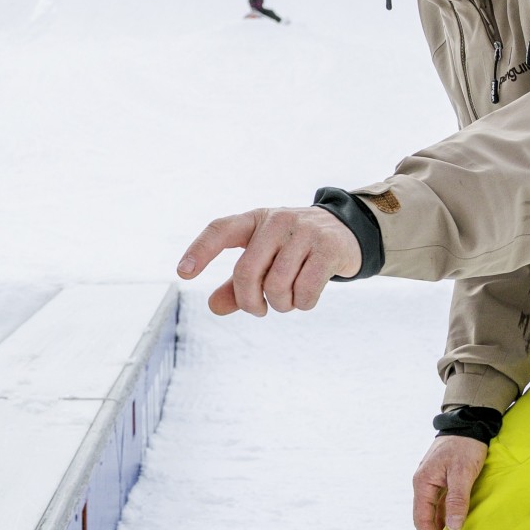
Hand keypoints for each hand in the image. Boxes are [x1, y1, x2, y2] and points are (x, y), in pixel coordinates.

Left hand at [174, 206, 362, 315]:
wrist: (346, 232)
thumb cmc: (293, 249)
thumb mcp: (264, 258)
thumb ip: (237, 284)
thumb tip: (213, 307)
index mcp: (254, 219)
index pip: (220, 229)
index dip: (200, 250)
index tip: (183, 273)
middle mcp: (277, 221)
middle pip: (246, 272)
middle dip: (249, 302)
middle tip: (259, 310)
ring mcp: (304, 232)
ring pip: (276, 286)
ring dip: (280, 305)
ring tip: (288, 300)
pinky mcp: (328, 249)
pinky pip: (305, 292)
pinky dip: (303, 304)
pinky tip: (306, 298)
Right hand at [411, 434, 489, 529]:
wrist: (468, 423)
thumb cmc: (466, 446)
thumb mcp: (463, 472)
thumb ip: (458, 499)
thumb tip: (451, 528)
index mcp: (423, 483)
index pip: (422, 520)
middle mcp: (423, 485)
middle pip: (422, 520)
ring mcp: (431, 484)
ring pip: (430, 515)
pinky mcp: (441, 482)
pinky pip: (438, 507)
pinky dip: (442, 522)